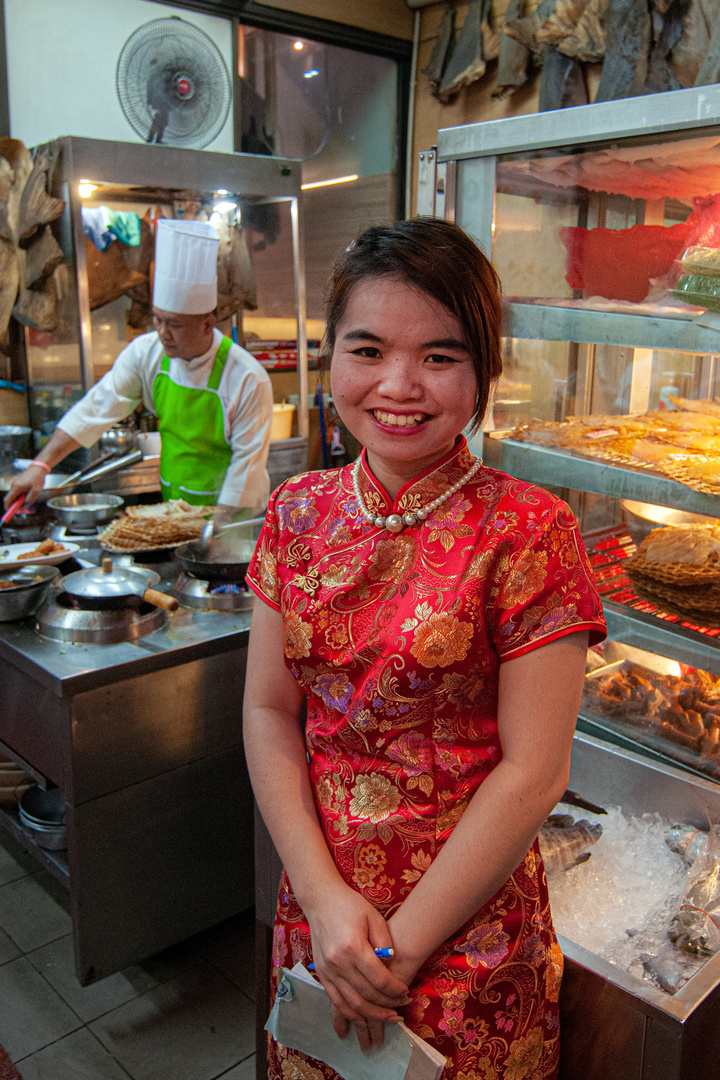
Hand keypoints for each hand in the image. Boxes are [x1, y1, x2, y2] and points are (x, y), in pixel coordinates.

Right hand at [3, 466, 46, 509]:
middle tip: (24, 509)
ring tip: (30, 498)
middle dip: (16, 505)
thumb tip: (24, 506)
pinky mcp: (19, 483)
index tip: (11, 513)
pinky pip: (18, 492)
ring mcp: (16, 484)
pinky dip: (22, 496)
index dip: (8, 508)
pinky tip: (29, 494)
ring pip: (15, 496)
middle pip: (11, 499)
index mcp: (16, 487)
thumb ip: (30, 500)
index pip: (8, 500)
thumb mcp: (36, 491)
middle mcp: (14, 486)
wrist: (39, 467)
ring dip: (20, 500)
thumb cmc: (38, 478)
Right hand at [304, 881, 410, 1040]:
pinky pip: (336, 1001)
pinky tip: (364, 1015)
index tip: (406, 991)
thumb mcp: (374, 917)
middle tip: (401, 1005)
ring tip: (387, 1016)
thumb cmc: (349, 905)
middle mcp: (338, 962)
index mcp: (353, 946)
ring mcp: (327, 970)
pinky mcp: (321, 974)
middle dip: (387, 1004)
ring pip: (352, 1004)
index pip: (379, 979)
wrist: (320, 900)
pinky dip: (351, 1013)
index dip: (396, 989)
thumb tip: (391, 964)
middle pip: (367, 995)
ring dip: (372, 1014)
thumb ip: (385, 942)